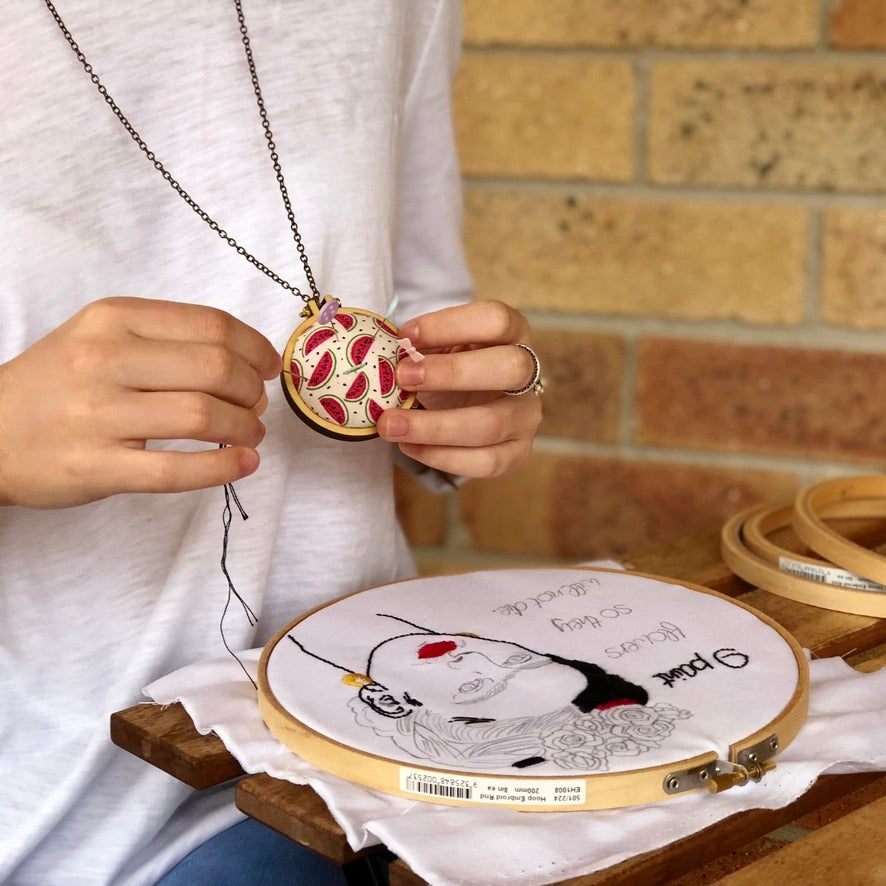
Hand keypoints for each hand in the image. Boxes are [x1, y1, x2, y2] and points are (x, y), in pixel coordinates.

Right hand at [0, 297, 281, 507]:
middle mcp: (106, 360)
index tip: (269, 368)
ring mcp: (98, 416)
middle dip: (253, 390)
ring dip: (245, 427)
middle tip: (256, 406)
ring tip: (250, 434)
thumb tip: (248, 364)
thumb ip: (167, 341)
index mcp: (114, 319)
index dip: (255, 348)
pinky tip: (243, 464)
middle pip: (216, 369)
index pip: (211, 325)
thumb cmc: (58, 383)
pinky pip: (176, 470)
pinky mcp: (96, 467)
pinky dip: (223, 468)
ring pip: (203, 415)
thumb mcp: (101, 338)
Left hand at [377, 300, 541, 476]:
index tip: (406, 335)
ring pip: (491, 424)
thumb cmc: (448, 368)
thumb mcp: (436, 348)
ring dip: (434, 427)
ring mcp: (526, 415)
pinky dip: (441, 457)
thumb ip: (419, 348)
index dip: (450, 324)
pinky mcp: (518, 452)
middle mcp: (529, 372)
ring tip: (390, 425)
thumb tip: (389, 356)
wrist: (465, 406)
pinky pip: (485, 462)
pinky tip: (409, 446)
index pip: (495, 320)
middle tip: (403, 377)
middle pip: (509, 367)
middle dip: (452, 373)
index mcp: (512, 333)